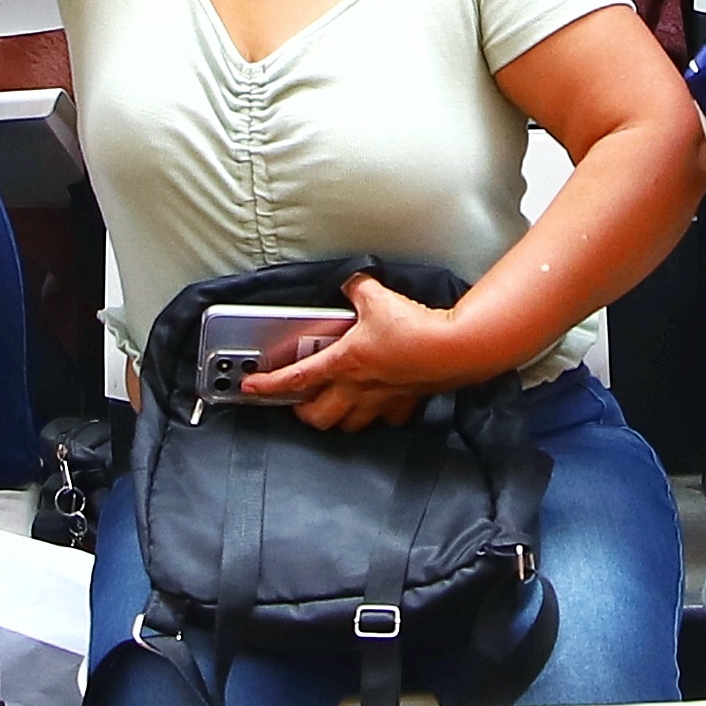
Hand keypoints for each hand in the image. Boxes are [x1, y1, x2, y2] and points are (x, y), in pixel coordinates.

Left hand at [235, 271, 486, 431]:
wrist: (455, 349)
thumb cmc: (415, 329)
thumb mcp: (379, 298)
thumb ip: (359, 288)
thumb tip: (353, 281)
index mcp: (344, 361)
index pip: (296, 378)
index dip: (268, 385)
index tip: (251, 387)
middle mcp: (358, 387)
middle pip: (318, 416)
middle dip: (303, 412)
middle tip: (298, 402)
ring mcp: (381, 400)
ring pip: (349, 425)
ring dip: (338, 418)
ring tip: (334, 407)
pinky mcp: (405, 403)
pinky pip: (386, 419)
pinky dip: (379, 416)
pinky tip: (378, 406)